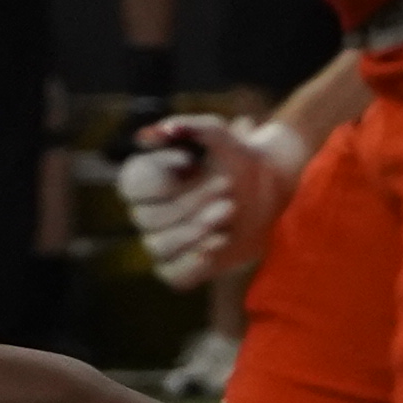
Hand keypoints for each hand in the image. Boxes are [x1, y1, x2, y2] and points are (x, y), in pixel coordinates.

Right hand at [114, 112, 307, 286]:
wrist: (270, 190)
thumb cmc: (238, 157)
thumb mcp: (221, 135)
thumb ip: (191, 127)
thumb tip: (160, 131)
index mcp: (149, 180)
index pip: (131, 184)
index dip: (155, 176)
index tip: (188, 161)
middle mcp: (149, 213)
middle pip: (147, 218)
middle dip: (189, 202)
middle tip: (227, 187)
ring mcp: (164, 242)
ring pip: (158, 246)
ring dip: (194, 231)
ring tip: (228, 212)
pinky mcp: (183, 267)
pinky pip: (173, 276)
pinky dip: (194, 263)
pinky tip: (219, 243)